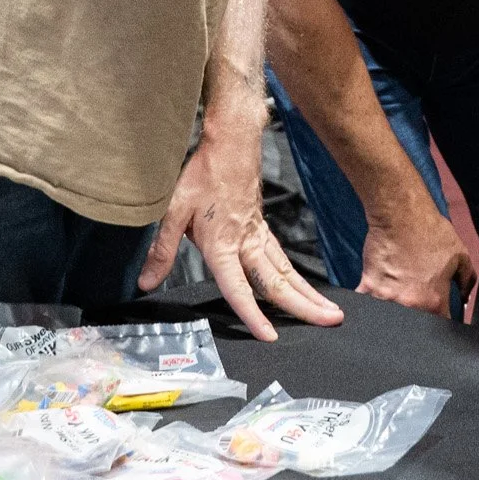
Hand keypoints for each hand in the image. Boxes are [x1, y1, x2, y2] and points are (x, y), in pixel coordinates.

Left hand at [138, 125, 343, 341]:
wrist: (231, 144)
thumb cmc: (204, 174)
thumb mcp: (173, 211)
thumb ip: (162, 250)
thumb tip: (146, 282)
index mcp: (223, 244)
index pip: (240, 288)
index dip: (254, 315)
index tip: (270, 336)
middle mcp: (247, 243)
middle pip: (279, 282)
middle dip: (306, 305)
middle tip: (332, 320)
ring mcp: (259, 235)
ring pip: (287, 271)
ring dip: (309, 293)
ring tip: (330, 310)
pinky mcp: (262, 227)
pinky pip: (283, 258)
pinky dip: (297, 276)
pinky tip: (302, 285)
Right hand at [358, 209, 477, 317]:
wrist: (401, 214)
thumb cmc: (430, 232)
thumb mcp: (460, 254)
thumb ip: (467, 280)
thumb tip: (465, 298)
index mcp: (433, 301)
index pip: (440, 326)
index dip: (442, 326)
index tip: (441, 319)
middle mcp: (408, 305)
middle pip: (413, 325)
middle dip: (418, 318)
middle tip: (419, 302)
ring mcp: (384, 298)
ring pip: (389, 317)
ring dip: (394, 311)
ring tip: (399, 295)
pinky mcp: (367, 287)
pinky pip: (366, 305)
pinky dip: (370, 304)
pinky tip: (376, 298)